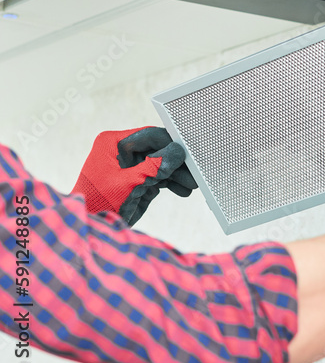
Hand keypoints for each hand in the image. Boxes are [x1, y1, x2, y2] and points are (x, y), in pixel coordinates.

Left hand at [72, 127, 197, 225]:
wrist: (91, 226)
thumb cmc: (98, 203)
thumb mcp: (128, 184)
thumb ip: (154, 167)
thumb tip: (178, 151)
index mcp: (113, 144)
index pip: (149, 136)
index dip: (171, 143)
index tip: (188, 152)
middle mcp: (122, 152)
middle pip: (158, 150)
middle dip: (176, 163)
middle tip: (194, 173)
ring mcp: (131, 167)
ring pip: (161, 164)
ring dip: (177, 175)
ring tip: (191, 185)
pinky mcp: (137, 181)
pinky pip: (159, 177)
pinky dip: (171, 183)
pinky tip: (182, 191)